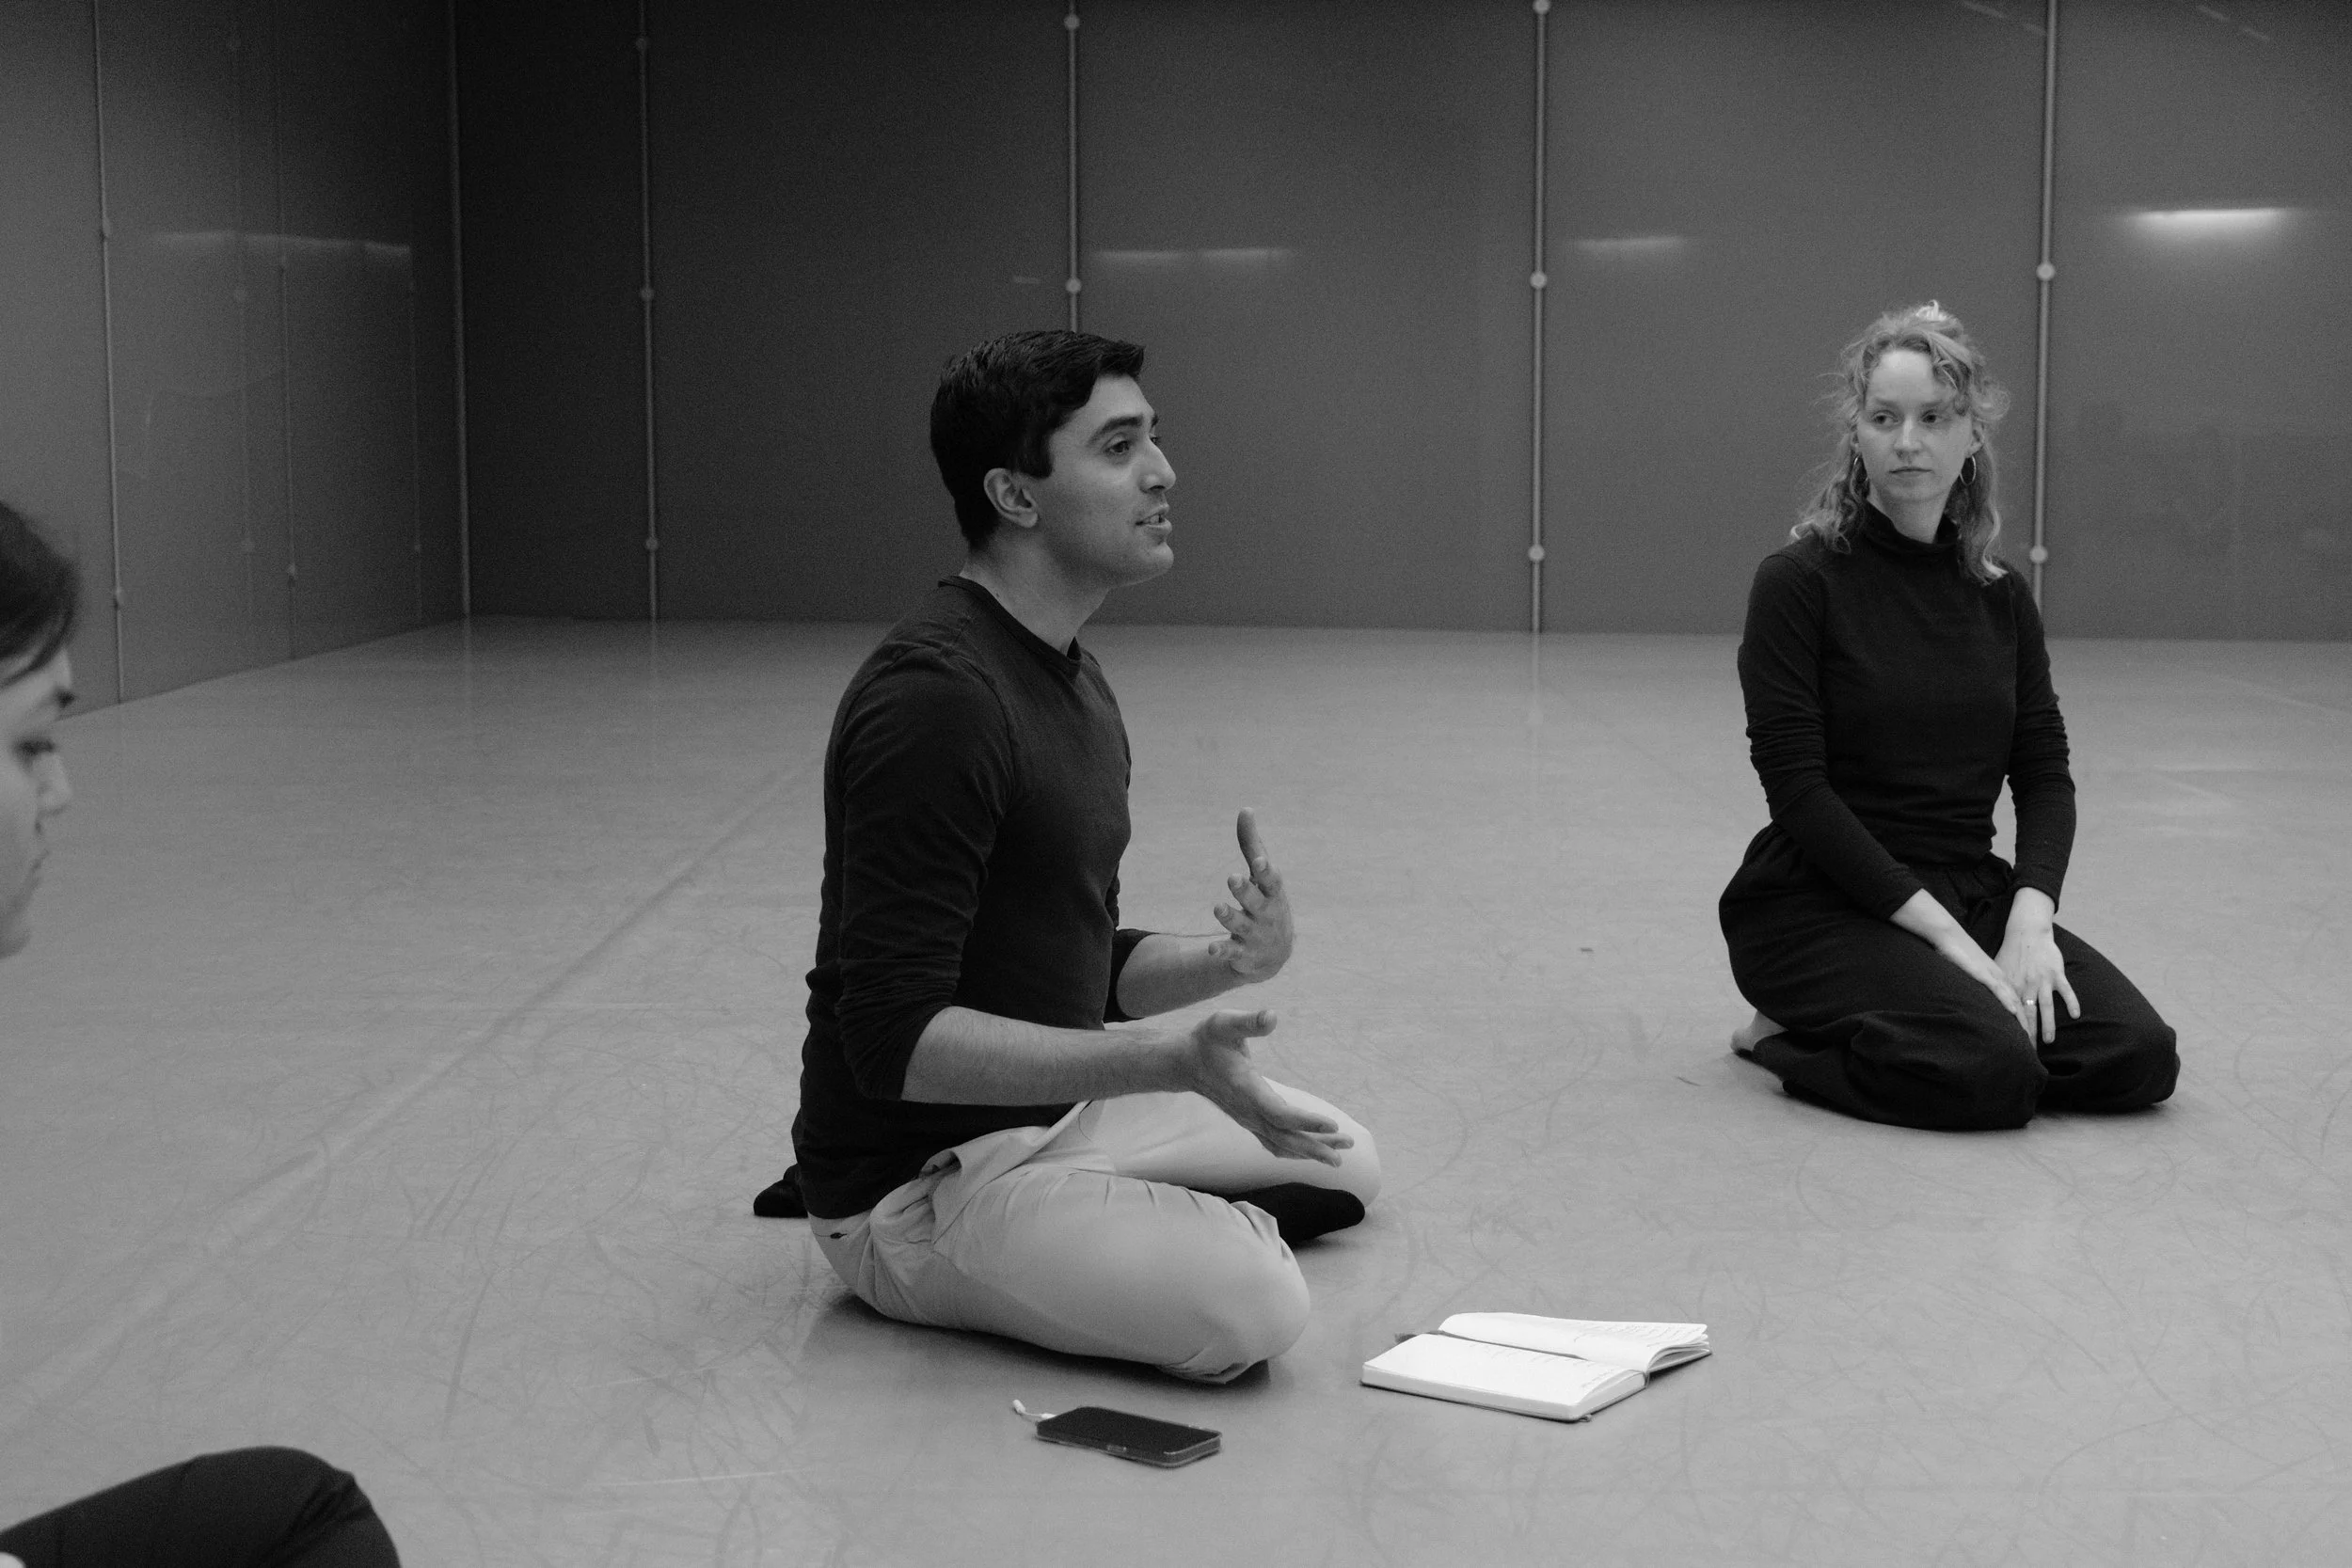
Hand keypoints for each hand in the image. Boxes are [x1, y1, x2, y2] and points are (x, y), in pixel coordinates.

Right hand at [1176, 1008, 1349, 1164]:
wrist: (1184, 1063)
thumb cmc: (1207, 1040)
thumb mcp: (1224, 1023)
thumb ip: (1249, 1022)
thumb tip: (1272, 1016)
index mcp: (1246, 1089)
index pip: (1279, 1113)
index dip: (1306, 1121)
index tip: (1332, 1124)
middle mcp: (1248, 1111)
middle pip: (1285, 1136)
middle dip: (1316, 1145)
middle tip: (1347, 1147)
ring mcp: (1248, 1120)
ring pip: (1281, 1144)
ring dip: (1310, 1151)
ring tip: (1339, 1156)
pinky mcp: (1249, 1122)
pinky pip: (1274, 1143)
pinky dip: (1295, 1151)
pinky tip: (1313, 1152)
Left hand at [1207, 807, 1292, 981]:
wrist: (1275, 954)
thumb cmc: (1267, 902)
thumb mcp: (1262, 876)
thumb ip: (1252, 845)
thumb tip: (1245, 809)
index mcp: (1272, 893)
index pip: (1271, 881)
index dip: (1266, 871)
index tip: (1260, 861)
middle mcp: (1266, 914)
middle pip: (1256, 902)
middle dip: (1245, 891)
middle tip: (1232, 878)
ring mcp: (1256, 935)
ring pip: (1241, 926)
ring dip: (1229, 918)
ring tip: (1217, 908)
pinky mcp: (1243, 954)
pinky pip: (1232, 952)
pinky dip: (1223, 951)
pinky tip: (1211, 949)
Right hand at [1933, 931, 2037, 1038]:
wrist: (1950, 935)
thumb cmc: (1958, 952)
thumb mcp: (1972, 971)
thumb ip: (1979, 985)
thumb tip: (1979, 1000)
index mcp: (2000, 978)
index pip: (2016, 1002)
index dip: (2024, 1021)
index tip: (2028, 1037)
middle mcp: (2001, 978)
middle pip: (2019, 1005)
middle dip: (2027, 1027)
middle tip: (2032, 1046)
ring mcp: (1994, 975)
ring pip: (2013, 1000)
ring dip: (2022, 1019)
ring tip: (2028, 1037)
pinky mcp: (1983, 973)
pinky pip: (1999, 989)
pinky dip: (2007, 1001)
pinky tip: (2013, 1012)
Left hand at [1995, 904, 2079, 1045]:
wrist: (2026, 933)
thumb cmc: (2010, 953)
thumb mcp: (1997, 970)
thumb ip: (1995, 989)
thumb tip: (1983, 1005)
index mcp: (2011, 987)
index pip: (2012, 1013)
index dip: (2012, 1030)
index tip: (2011, 1047)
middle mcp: (2026, 986)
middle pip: (2028, 1014)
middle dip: (2028, 1034)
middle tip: (2028, 1053)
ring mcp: (2042, 980)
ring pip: (2045, 1006)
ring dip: (2048, 1024)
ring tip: (2048, 1041)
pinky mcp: (2056, 973)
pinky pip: (2066, 990)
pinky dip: (2071, 1001)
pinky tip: (2076, 1015)